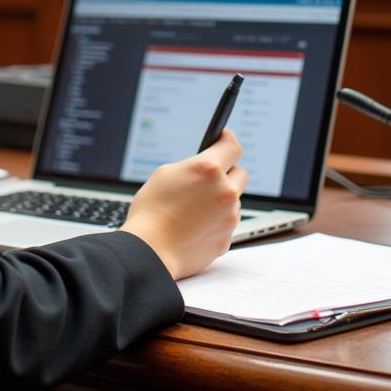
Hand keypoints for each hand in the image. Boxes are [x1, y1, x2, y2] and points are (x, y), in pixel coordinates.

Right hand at [120, 130, 246, 279]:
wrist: (151, 251)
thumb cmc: (151, 212)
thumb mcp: (165, 174)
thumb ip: (191, 166)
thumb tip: (203, 167)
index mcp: (208, 169)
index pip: (232, 146)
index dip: (227, 140)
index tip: (224, 139)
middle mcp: (225, 191)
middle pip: (240, 173)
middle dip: (227, 172)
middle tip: (209, 177)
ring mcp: (229, 217)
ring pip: (233, 200)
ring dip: (220, 199)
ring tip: (193, 208)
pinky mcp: (227, 238)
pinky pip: (226, 222)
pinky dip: (215, 221)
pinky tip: (194, 225)